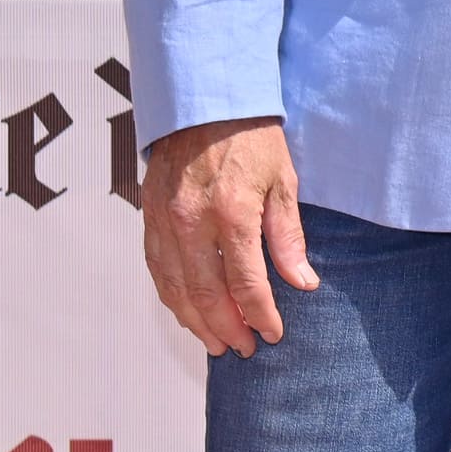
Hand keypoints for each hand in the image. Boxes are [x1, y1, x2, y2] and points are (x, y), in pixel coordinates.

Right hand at [142, 116, 316, 354]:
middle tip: (243, 350)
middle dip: (227, 328)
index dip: (260, 315)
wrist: (203, 101)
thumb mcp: (282, 182)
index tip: (273, 334)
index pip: (246, 283)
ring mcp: (164, 221)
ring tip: (217, 342)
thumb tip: (302, 283)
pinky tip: (189, 312)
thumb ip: (287, 237)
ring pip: (175, 289)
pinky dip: (172, 297)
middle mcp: (191, 222)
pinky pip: (157, 270)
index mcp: (232, 212)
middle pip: (206, 295)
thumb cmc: (251, 138)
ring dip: (196, 322)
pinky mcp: (148, 218)